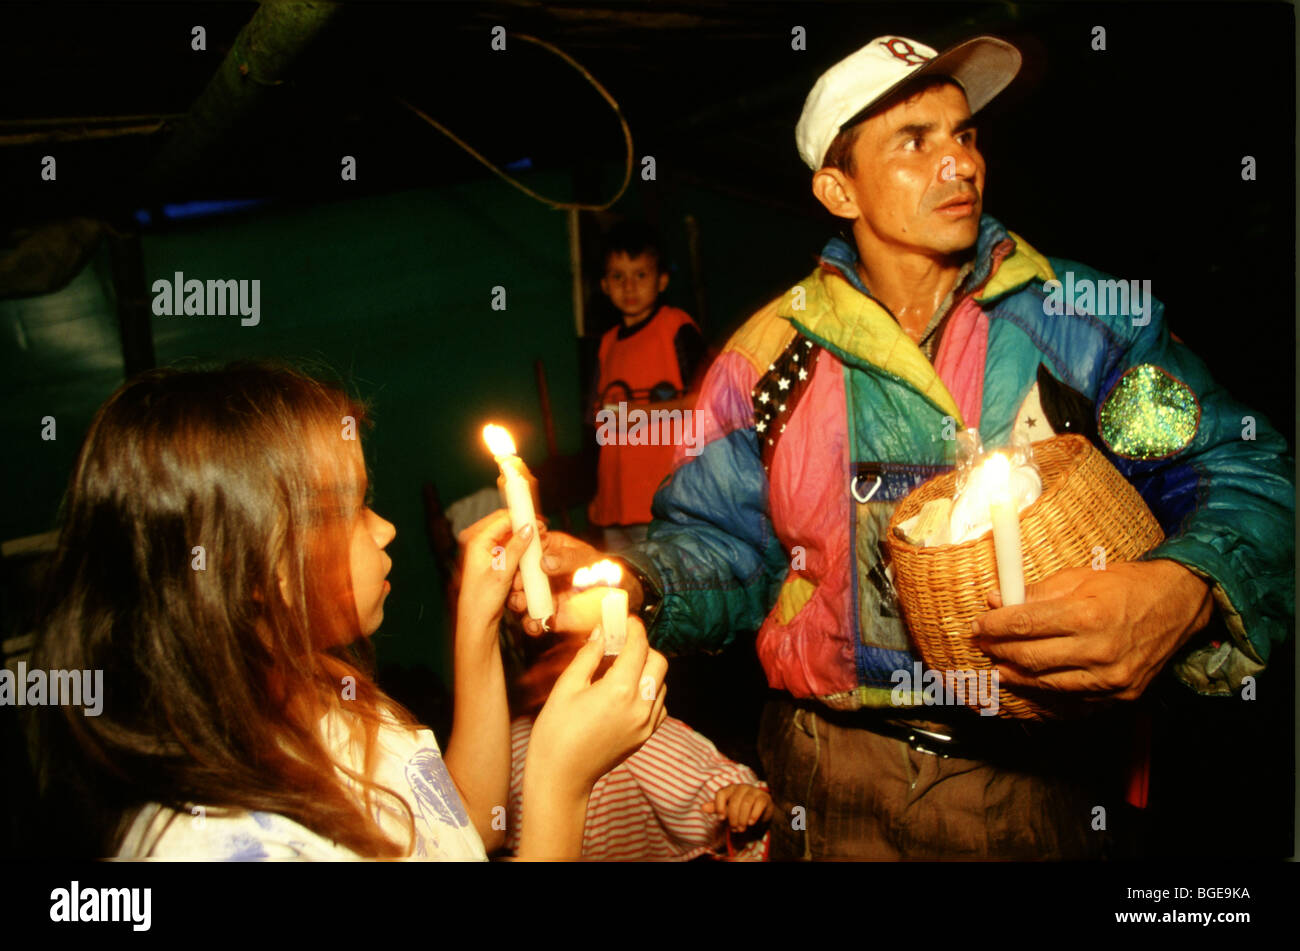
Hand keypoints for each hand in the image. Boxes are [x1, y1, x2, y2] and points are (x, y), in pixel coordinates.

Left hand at [454, 510, 539, 639]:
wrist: (476, 621)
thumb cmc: (482, 600)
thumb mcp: (502, 572)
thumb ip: (516, 548)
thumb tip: (529, 528)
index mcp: (476, 541)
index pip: (502, 518)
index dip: (522, 518)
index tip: (541, 523)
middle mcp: (478, 542)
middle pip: (505, 525)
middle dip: (523, 530)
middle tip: (542, 535)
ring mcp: (483, 551)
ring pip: (508, 538)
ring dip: (522, 543)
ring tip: (536, 549)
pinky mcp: (490, 561)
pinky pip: (508, 549)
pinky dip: (519, 552)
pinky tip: (528, 560)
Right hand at [507, 530, 612, 635]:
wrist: (617, 595)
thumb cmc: (601, 568)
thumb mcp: (587, 558)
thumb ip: (567, 558)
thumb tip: (545, 561)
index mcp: (545, 550)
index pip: (523, 549)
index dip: (516, 555)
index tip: (515, 561)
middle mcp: (538, 573)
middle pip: (516, 576)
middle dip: (513, 581)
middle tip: (518, 586)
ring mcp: (541, 594)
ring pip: (519, 599)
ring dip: (517, 602)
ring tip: (522, 604)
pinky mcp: (547, 615)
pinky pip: (534, 621)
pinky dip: (532, 624)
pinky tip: (536, 623)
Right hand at [526, 617, 667, 796]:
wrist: (562, 778)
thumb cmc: (556, 733)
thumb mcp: (566, 687)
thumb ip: (588, 656)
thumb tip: (601, 633)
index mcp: (619, 690)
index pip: (639, 647)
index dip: (634, 629)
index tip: (626, 620)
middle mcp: (640, 706)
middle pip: (659, 662)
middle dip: (643, 648)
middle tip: (621, 644)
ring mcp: (646, 724)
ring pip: (661, 683)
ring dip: (647, 670)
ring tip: (621, 669)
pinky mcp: (645, 736)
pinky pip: (659, 705)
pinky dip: (650, 692)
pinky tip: (627, 692)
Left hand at [703, 784, 772, 832]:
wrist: (760, 812)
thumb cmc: (740, 810)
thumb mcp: (727, 810)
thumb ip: (717, 808)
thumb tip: (703, 807)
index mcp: (730, 789)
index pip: (721, 793)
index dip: (719, 806)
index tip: (720, 819)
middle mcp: (741, 787)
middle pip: (734, 801)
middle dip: (733, 817)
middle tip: (734, 829)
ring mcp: (754, 791)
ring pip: (746, 803)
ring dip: (743, 818)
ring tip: (741, 828)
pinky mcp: (764, 797)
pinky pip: (759, 804)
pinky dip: (754, 815)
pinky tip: (751, 823)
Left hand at [972, 558, 1213, 700]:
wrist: (1178, 605)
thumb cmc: (1126, 586)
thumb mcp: (1079, 577)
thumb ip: (1036, 593)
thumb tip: (997, 600)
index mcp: (1087, 615)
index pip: (1024, 625)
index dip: (994, 626)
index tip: (979, 625)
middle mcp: (1099, 650)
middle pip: (1029, 658)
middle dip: (999, 651)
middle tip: (984, 645)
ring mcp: (1111, 678)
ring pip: (1046, 684)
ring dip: (1016, 676)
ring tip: (1000, 666)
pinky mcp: (1120, 695)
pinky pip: (1072, 700)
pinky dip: (1046, 693)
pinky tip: (1030, 683)